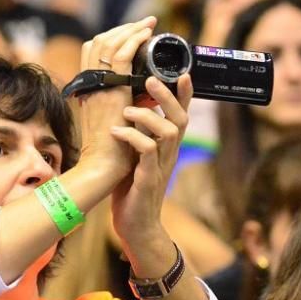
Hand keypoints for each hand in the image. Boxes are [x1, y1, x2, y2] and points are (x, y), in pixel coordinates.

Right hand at [76, 16, 157, 178]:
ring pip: (109, 43)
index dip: (110, 39)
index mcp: (88, 90)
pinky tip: (147, 35)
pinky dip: (134, 40)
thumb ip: (118, 103)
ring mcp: (98, 85)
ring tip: (148, 24)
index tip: (130, 34)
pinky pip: (122, 55)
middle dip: (122, 30)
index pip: (91, 52)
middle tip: (143, 24)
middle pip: (99, 42)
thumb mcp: (110, 120)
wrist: (102, 167)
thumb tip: (138, 91)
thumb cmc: (110, 151)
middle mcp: (89, 84)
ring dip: (131, 30)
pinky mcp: (112, 90)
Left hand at [109, 75, 192, 256]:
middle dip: (168, 96)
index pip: (181, 116)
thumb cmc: (132, 192)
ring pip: (169, 132)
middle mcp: (168, 155)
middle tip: (150, 78)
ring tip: (127, 109)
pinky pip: (148, 152)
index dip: (184, 95)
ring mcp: (160, 167)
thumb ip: (135, 137)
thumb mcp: (134, 159)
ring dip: (148, 116)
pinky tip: (116, 132)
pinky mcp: (149, 180)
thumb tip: (125, 111)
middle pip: (180, 118)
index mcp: (166, 149)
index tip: (183, 71)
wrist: (136, 228)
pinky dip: (133, 138)